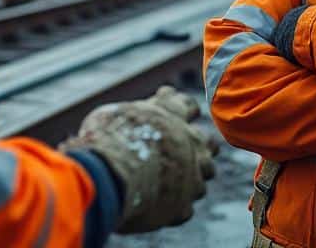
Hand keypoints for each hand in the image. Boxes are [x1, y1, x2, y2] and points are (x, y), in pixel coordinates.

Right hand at [60, 86, 216, 232]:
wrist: (110, 174)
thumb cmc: (107, 139)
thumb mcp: (116, 113)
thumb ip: (135, 115)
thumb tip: (137, 113)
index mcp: (171, 114)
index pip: (186, 105)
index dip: (183, 109)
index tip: (178, 112)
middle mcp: (189, 142)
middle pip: (208, 143)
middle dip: (200, 146)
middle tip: (185, 150)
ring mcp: (191, 175)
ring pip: (204, 176)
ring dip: (192, 178)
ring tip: (174, 182)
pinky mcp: (182, 206)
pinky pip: (185, 208)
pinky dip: (174, 208)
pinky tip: (159, 207)